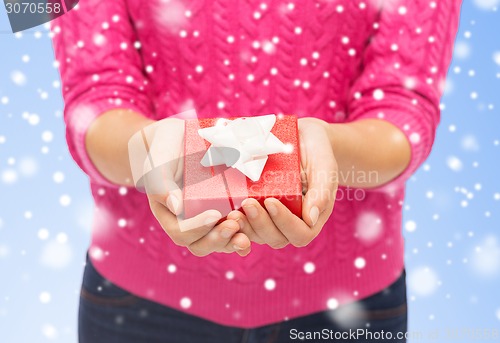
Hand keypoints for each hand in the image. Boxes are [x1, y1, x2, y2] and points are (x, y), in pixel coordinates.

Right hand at [129, 117, 250, 256]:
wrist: (180, 138)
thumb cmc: (165, 149)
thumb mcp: (158, 162)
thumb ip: (161, 184)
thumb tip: (176, 208)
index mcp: (170, 214)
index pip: (181, 232)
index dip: (198, 228)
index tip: (214, 214)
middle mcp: (189, 222)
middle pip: (202, 244)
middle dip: (218, 239)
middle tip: (234, 224)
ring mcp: (208, 219)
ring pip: (220, 242)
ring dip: (234, 241)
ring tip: (246, 234)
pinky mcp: (226, 211)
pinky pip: (235, 230)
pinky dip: (246, 233)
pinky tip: (255, 231)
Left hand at [227, 117, 337, 247]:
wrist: (303, 138)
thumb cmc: (318, 151)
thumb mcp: (324, 166)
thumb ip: (322, 191)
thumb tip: (311, 219)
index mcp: (311, 216)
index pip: (300, 234)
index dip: (285, 223)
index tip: (271, 201)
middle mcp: (291, 222)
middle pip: (275, 238)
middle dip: (260, 224)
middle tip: (247, 203)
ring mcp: (271, 217)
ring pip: (257, 235)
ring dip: (244, 226)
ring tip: (233, 210)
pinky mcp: (256, 208)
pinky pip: (245, 222)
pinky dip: (236, 220)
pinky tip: (225, 208)